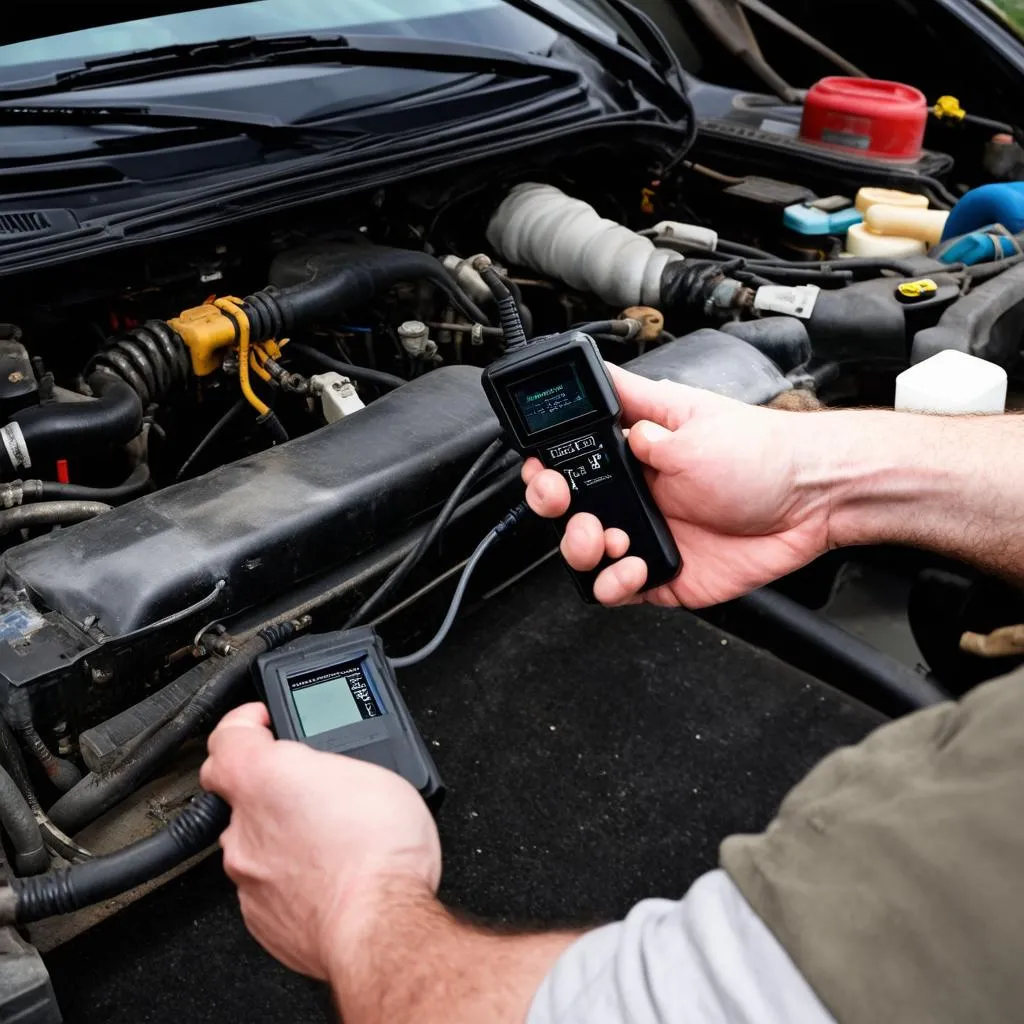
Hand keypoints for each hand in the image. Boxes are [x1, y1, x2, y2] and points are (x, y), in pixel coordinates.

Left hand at [200, 704, 440, 979]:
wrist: (381, 924)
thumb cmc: (380, 850)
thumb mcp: (375, 769)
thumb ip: (331, 765)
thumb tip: (327, 772)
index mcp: (264, 779)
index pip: (227, 736)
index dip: (245, 723)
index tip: (264, 723)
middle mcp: (244, 828)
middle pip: (241, 795)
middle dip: (274, 790)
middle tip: (317, 792)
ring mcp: (249, 877)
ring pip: (255, 844)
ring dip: (285, 838)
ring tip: (333, 842)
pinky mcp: (261, 918)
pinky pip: (268, 886)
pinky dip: (292, 879)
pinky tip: (329, 878)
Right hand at [523, 365, 833, 607]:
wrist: (813, 501)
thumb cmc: (764, 454)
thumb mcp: (691, 419)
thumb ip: (638, 418)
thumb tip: (603, 398)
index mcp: (636, 449)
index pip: (573, 453)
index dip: (548, 462)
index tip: (543, 467)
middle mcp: (636, 490)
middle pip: (567, 506)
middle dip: (553, 505)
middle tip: (564, 502)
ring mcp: (647, 532)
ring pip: (585, 551)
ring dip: (581, 547)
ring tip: (606, 537)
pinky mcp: (663, 572)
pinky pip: (619, 587)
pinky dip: (614, 584)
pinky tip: (634, 567)